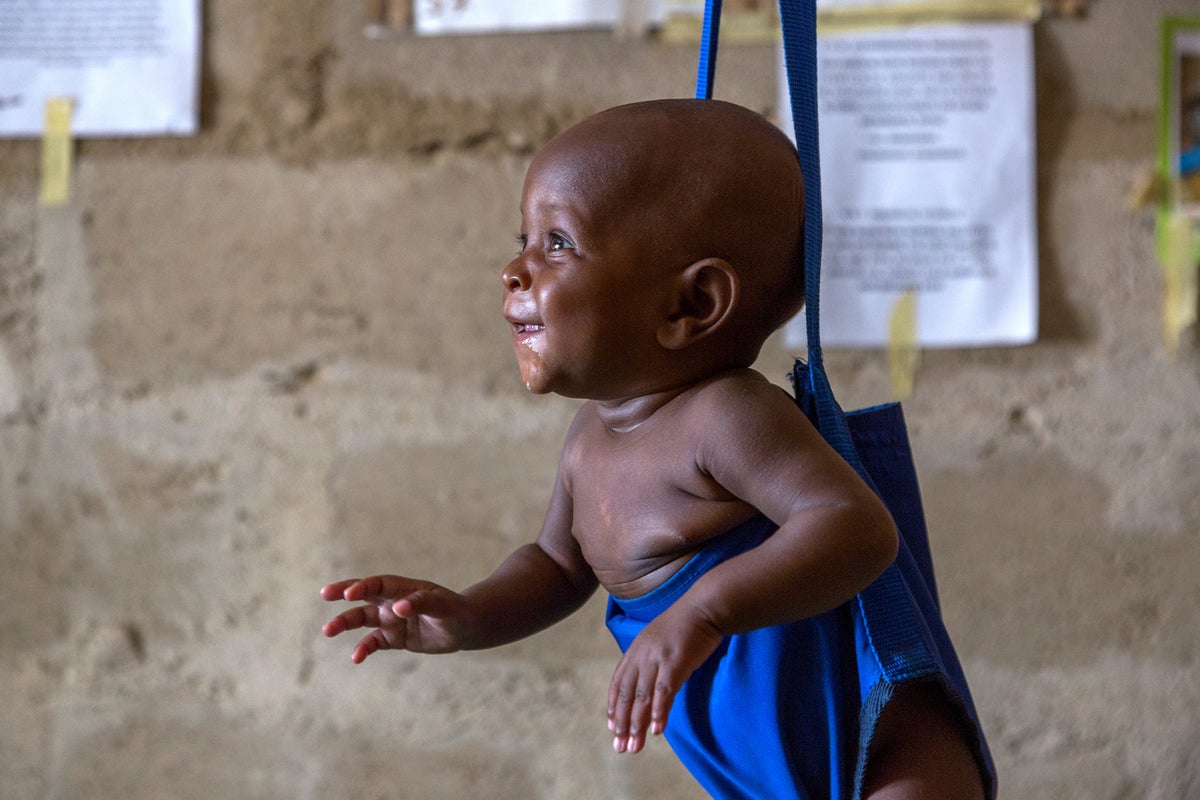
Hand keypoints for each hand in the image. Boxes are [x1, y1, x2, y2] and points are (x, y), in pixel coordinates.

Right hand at [321, 575, 472, 661]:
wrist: (464, 627)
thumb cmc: (453, 609)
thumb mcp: (441, 605)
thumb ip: (420, 603)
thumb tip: (397, 608)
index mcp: (402, 588)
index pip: (378, 584)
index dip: (363, 586)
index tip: (349, 593)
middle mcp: (392, 601)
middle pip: (363, 597)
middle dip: (343, 594)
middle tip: (325, 594)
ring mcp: (390, 620)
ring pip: (362, 619)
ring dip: (344, 623)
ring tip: (328, 630)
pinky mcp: (393, 638)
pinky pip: (373, 642)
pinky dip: (363, 649)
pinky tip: (356, 657)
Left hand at [607, 605, 724, 753]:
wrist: (706, 606)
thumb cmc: (688, 624)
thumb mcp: (660, 640)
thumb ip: (650, 659)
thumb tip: (649, 683)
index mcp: (636, 649)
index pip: (618, 682)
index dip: (614, 706)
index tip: (612, 727)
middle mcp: (642, 655)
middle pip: (627, 695)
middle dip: (622, 724)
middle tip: (620, 747)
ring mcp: (657, 659)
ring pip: (642, 698)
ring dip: (637, 725)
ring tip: (634, 747)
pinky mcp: (675, 662)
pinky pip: (664, 692)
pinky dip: (658, 713)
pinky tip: (657, 730)